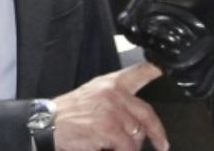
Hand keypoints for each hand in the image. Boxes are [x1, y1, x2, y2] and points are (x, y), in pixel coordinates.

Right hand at [52, 62, 167, 150]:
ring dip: (130, 146)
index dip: (157, 71)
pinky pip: (127, 147)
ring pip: (137, 134)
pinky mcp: (109, 128)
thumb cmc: (67, 114)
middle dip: (158, 133)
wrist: (45, 124)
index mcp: (110, 83)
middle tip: (162, 144)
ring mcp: (112, 110)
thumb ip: (115, 101)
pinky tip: (108, 149)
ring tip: (115, 146)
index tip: (168, 70)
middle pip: (147, 113)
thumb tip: (134, 120)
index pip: (139, 72)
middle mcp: (113, 93)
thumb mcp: (91, 96)